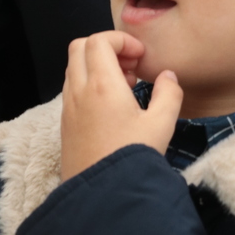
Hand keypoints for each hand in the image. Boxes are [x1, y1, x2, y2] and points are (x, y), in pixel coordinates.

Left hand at [60, 32, 182, 180]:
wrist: (101, 195)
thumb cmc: (131, 158)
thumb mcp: (161, 125)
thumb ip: (169, 94)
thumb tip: (168, 77)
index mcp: (101, 84)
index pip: (99, 40)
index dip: (121, 39)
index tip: (141, 55)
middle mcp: (79, 91)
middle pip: (80, 48)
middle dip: (107, 48)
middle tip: (131, 66)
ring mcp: (68, 108)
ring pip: (75, 68)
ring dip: (97, 66)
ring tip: (125, 87)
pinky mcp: (65, 124)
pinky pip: (72, 90)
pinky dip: (89, 85)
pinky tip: (111, 107)